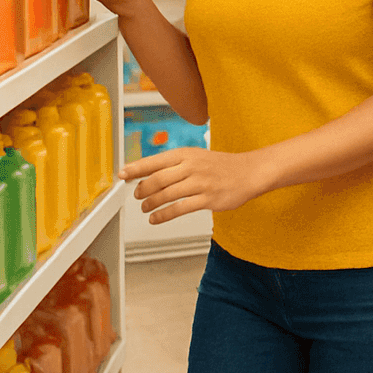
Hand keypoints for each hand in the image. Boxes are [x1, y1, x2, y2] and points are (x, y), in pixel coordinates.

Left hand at [122, 147, 271, 224]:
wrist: (250, 172)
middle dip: (142, 190)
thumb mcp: (197, 157)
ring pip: (166, 195)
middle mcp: (192, 166)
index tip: (122, 174)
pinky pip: (179, 208)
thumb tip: (145, 174)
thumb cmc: (221, 166)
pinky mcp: (208, 199)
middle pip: (157, 179)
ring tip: (145, 208)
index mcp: (187, 154)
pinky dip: (163, 215)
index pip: (155, 160)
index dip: (135, 168)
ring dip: (150, 204)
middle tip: (137, 196)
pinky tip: (156, 218)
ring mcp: (200, 183)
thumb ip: (174, 165)